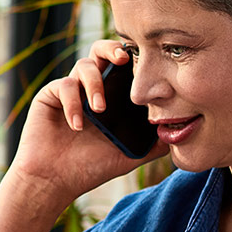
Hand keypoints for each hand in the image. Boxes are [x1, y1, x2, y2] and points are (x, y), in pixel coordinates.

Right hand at [7, 40, 167, 204]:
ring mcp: (70, 90)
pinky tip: (78, 126)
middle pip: (101, 51)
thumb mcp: (130, 155)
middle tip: (124, 59)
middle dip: (113, 50)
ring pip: (83, 65)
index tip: (146, 67)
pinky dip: (73, 103)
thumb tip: (181, 132)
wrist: (55, 182)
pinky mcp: (49, 96)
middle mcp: (90, 88)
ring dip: (95, 83)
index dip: (134, 60)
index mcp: (110, 96)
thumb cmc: (90, 168)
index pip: (123, 67)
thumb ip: (153, 143)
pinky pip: (64, 86)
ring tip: (100, 109)